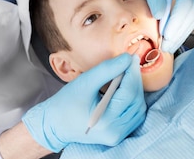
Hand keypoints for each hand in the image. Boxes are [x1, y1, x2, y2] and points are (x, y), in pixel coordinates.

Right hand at [22, 53, 144, 151]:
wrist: (55, 124)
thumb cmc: (66, 103)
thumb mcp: (85, 82)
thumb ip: (107, 69)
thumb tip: (127, 58)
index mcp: (105, 120)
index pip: (128, 93)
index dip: (132, 72)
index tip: (132, 57)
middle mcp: (114, 131)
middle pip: (136, 100)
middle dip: (135, 80)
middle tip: (129, 63)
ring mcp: (117, 135)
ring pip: (138, 108)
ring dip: (135, 90)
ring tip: (126, 75)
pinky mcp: (118, 135)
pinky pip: (135, 115)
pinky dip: (134, 100)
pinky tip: (125, 90)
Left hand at [128, 0, 193, 52]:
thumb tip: (160, 17)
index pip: (186, 2)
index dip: (176, 21)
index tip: (165, 36)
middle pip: (193, 12)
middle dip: (179, 31)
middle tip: (165, 47)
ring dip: (182, 33)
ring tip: (168, 46)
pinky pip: (193, 15)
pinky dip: (183, 27)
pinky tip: (173, 37)